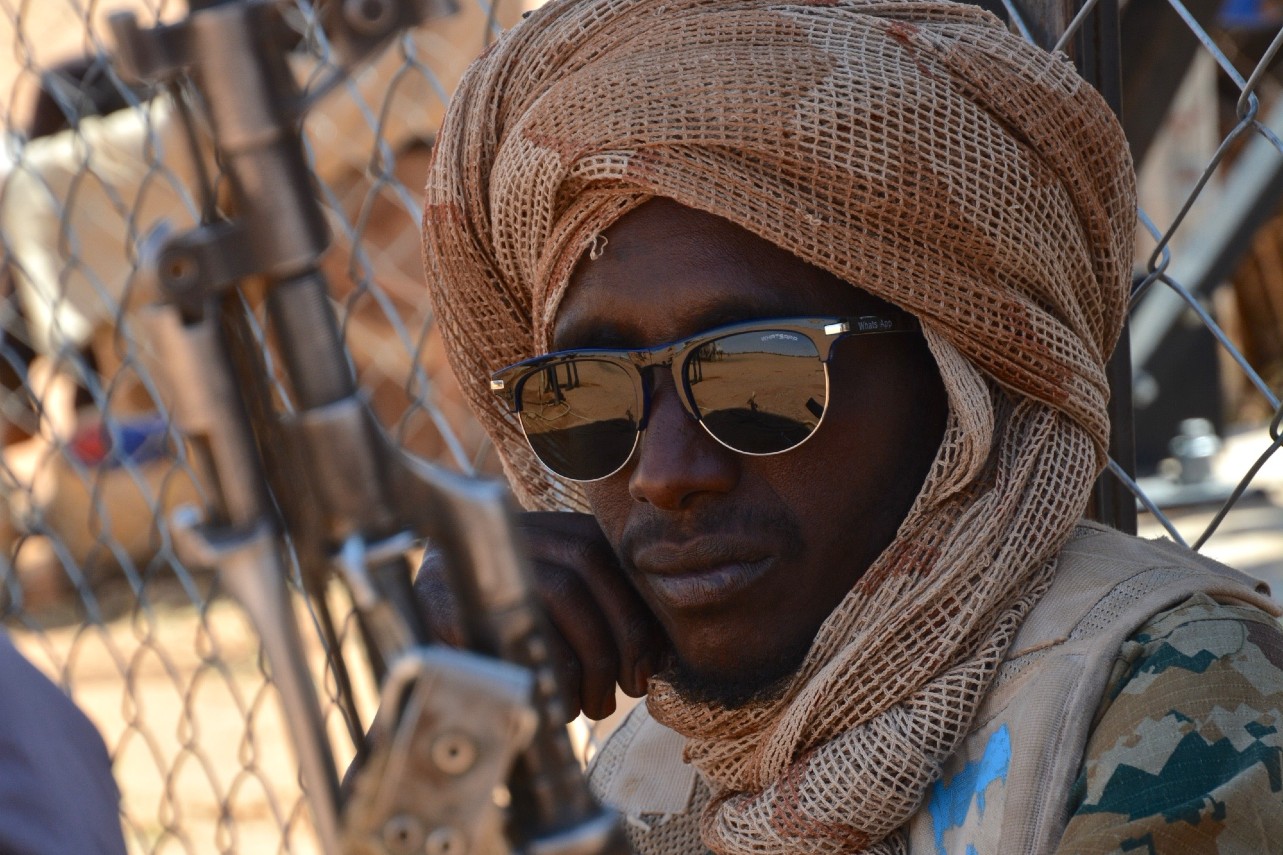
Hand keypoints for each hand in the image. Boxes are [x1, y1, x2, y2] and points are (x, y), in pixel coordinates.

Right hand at [414, 511, 668, 720]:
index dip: (636, 608)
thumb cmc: (509, 648)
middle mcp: (508, 534)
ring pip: (558, 588)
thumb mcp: (562, 623)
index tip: (652, 662)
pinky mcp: (444, 598)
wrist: (426, 665)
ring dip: (592, 657)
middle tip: (632, 685)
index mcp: (545, 531)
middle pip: (585, 562)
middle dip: (622, 631)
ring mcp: (473, 559)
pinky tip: (561, 703)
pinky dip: (552, 671)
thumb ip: (604, 618)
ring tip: (597, 703)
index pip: (604, 549)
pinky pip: (515, 627)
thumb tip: (660, 651)